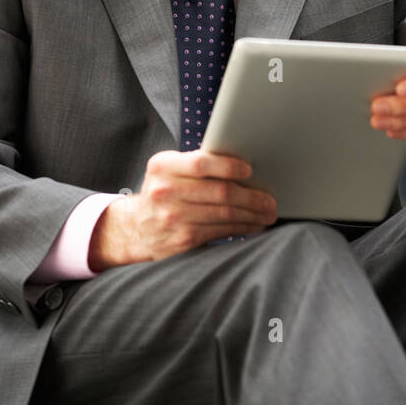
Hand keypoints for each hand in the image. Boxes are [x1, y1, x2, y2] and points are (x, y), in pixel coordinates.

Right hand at [87, 150, 277, 266]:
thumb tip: (243, 167)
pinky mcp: (182, 241)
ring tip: (268, 212)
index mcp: (163, 166)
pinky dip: (242, 228)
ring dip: (252, 214)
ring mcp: (173, 219)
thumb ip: (195, 165)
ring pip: (224, 214)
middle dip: (252, 196)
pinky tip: (253, 225)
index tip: (250, 169)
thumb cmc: (162, 192)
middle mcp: (165, 192)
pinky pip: (220, 232)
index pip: (200, 163)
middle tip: (270, 199)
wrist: (135, 228)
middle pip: (219, 192)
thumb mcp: (168, 171)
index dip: (228, 166)